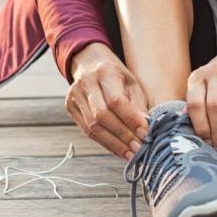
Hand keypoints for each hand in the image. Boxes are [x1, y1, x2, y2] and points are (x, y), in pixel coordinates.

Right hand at [65, 43, 149, 160]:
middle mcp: (86, 83)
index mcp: (105, 72)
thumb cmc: (116, 74)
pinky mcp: (70, 107)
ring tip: (130, 154)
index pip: (116, 100)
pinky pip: (87, 131)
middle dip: (122, 135)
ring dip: (113, 144)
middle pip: (102, 115)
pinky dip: (104, 143)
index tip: (145, 133)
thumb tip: (146, 128)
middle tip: (139, 149)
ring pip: (92, 126)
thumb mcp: (131, 82)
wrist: (89, 62)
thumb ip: (138, 104)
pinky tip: (118, 150)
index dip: (130, 119)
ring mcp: (75, 95)